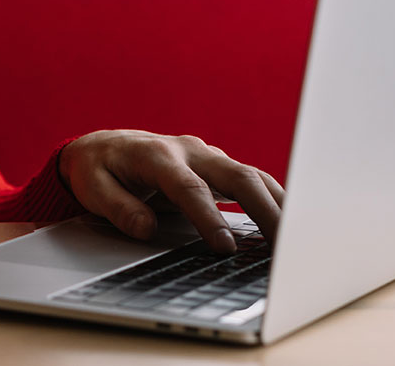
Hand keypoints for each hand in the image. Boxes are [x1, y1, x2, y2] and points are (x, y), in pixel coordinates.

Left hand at [58, 130, 283, 253]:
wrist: (104, 146)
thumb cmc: (99, 168)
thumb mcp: (93, 187)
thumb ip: (118, 208)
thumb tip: (145, 229)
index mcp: (155, 155)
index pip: (188, 187)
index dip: (208, 217)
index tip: (223, 247)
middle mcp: (188, 150)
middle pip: (236, 175)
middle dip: (263, 210)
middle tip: (282, 246)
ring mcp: (207, 157)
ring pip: (252, 176)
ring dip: (279, 206)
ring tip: (301, 240)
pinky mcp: (218, 167)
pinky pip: (253, 181)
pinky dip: (274, 201)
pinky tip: (291, 225)